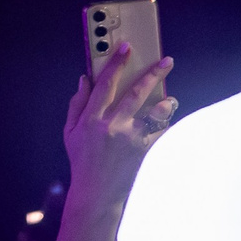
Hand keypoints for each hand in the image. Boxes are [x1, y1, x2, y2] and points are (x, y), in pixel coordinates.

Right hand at [62, 48, 177, 213]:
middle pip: (135, 94)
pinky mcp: (145, 151)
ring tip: (170, 98)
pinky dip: (167, 123)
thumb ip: (77, 104)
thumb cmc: (82, 159)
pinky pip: (162, 132)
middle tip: (167, 60)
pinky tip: (169, 119)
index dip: (116, 64)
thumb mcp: (70, 132)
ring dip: (166, 102)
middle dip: (153, 74)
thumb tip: (84, 78)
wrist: (96, 193)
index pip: (105, 85)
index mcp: (91, 120)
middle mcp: (111, 127)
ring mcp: (130, 140)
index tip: (126, 47)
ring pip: (155, 113)